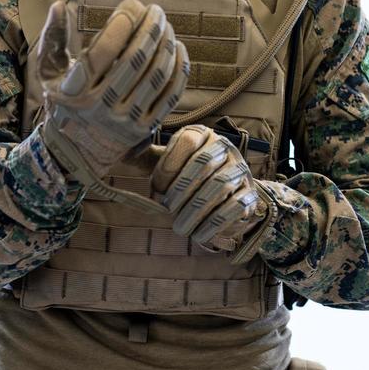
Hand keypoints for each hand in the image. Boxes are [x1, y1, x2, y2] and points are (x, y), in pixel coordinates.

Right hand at [38, 0, 188, 179]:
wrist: (73, 153)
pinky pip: (170, 95)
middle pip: (136, 59)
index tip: (132, 4)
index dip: (123, 21)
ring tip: (167, 26)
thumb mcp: (47, 73)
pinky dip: (179, 69)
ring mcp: (126, 119)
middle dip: (151, 28)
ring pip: (156, 75)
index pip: (105, 49)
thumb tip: (58, 5)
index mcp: (76, 88)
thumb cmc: (62, 102)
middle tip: (156, 10)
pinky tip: (178, 49)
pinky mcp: (144, 129)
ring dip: (166, 44)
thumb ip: (53, 38)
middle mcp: (102, 105)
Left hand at [151, 124, 273, 257]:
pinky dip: (215, 223)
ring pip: (219, 187)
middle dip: (181, 192)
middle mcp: (224, 147)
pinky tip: (200, 234)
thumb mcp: (167, 161)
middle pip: (203, 165)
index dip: (168, 167)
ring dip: (196, 211)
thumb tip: (118, 148)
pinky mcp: (250, 194)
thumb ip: (145, 156)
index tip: (157, 188)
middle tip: (169, 212)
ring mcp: (240, 170)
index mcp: (201, 134)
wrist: (227, 191)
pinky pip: (235, 207)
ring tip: (181, 228)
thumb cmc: (187, 176)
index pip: (187, 142)